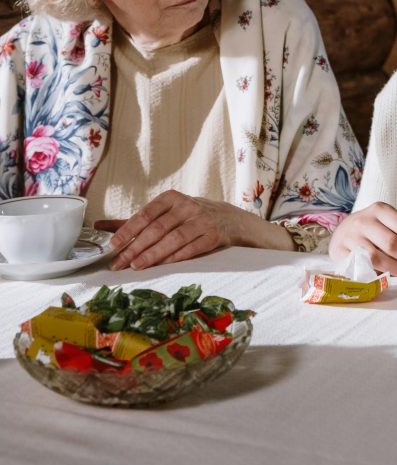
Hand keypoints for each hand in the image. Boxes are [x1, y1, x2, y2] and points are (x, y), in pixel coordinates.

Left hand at [95, 189, 258, 269]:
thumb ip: (133, 221)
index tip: (113, 245)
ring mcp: (202, 220)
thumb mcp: (164, 213)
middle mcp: (188, 206)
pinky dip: (175, 258)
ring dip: (154, 254)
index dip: (128, 230)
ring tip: (137, 266)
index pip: (146, 214)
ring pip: (174, 239)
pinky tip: (162, 266)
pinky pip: (192, 249)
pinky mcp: (214, 236)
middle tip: (120, 262)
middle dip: (137, 247)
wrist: (229, 219)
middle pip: (158, 228)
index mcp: (171, 198)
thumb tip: (98, 226)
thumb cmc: (189, 217)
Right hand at [328, 202, 396, 276]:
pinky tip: (392, 277)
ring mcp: (351, 236)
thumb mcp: (391, 226)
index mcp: (380, 210)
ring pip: (379, 257)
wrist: (342, 234)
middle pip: (393, 243)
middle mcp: (364, 220)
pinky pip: (364, 267)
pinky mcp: (341, 252)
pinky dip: (380, 274)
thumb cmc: (372, 231)